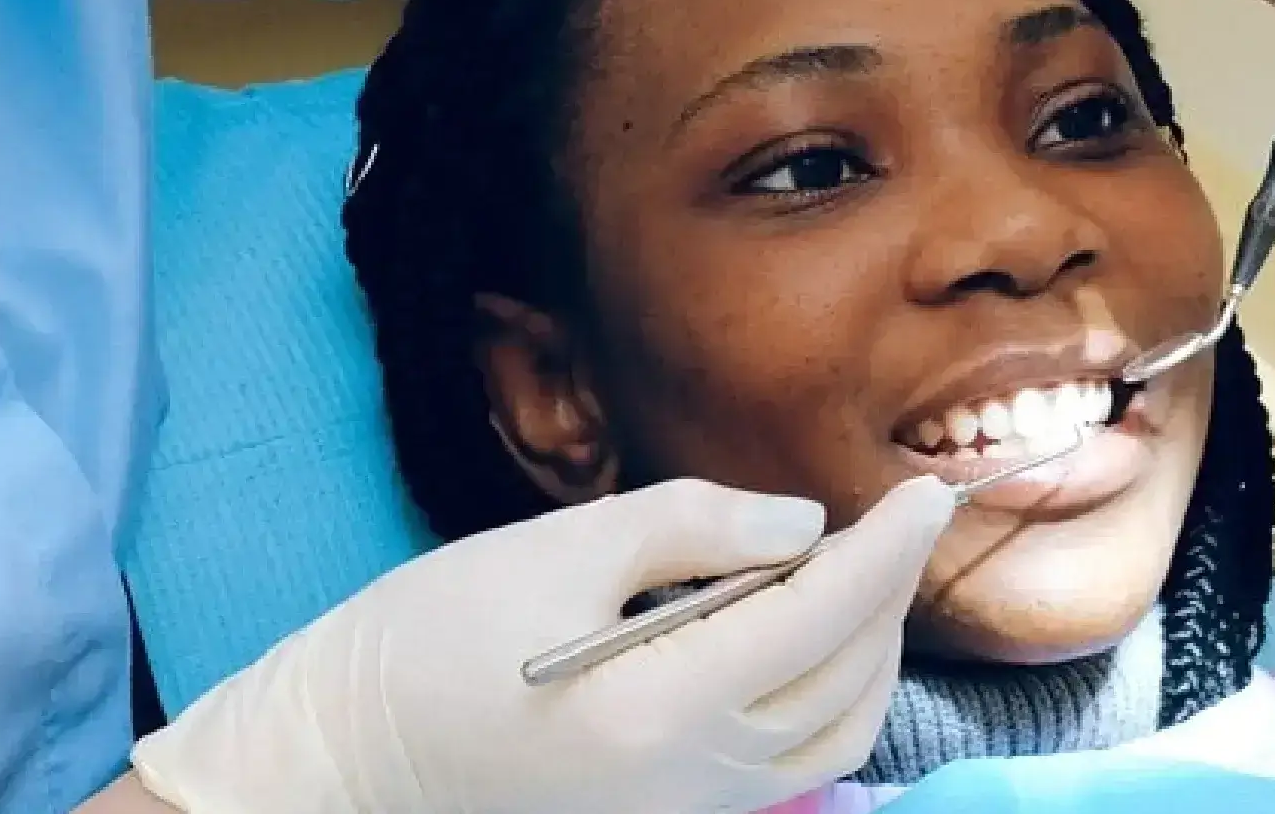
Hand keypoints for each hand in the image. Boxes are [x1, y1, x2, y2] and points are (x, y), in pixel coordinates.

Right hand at [130, 475, 957, 813]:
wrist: (347, 763)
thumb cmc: (423, 646)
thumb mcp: (548, 551)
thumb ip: (687, 528)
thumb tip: (800, 525)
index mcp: (660, 707)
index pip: (822, 617)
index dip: (889, 550)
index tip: (928, 492)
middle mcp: (692, 778)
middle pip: (847, 680)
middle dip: (885, 596)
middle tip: (886, 521)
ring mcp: (687, 812)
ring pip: (836, 734)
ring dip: (866, 653)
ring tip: (849, 578)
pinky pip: (793, 764)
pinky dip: (825, 699)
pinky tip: (799, 641)